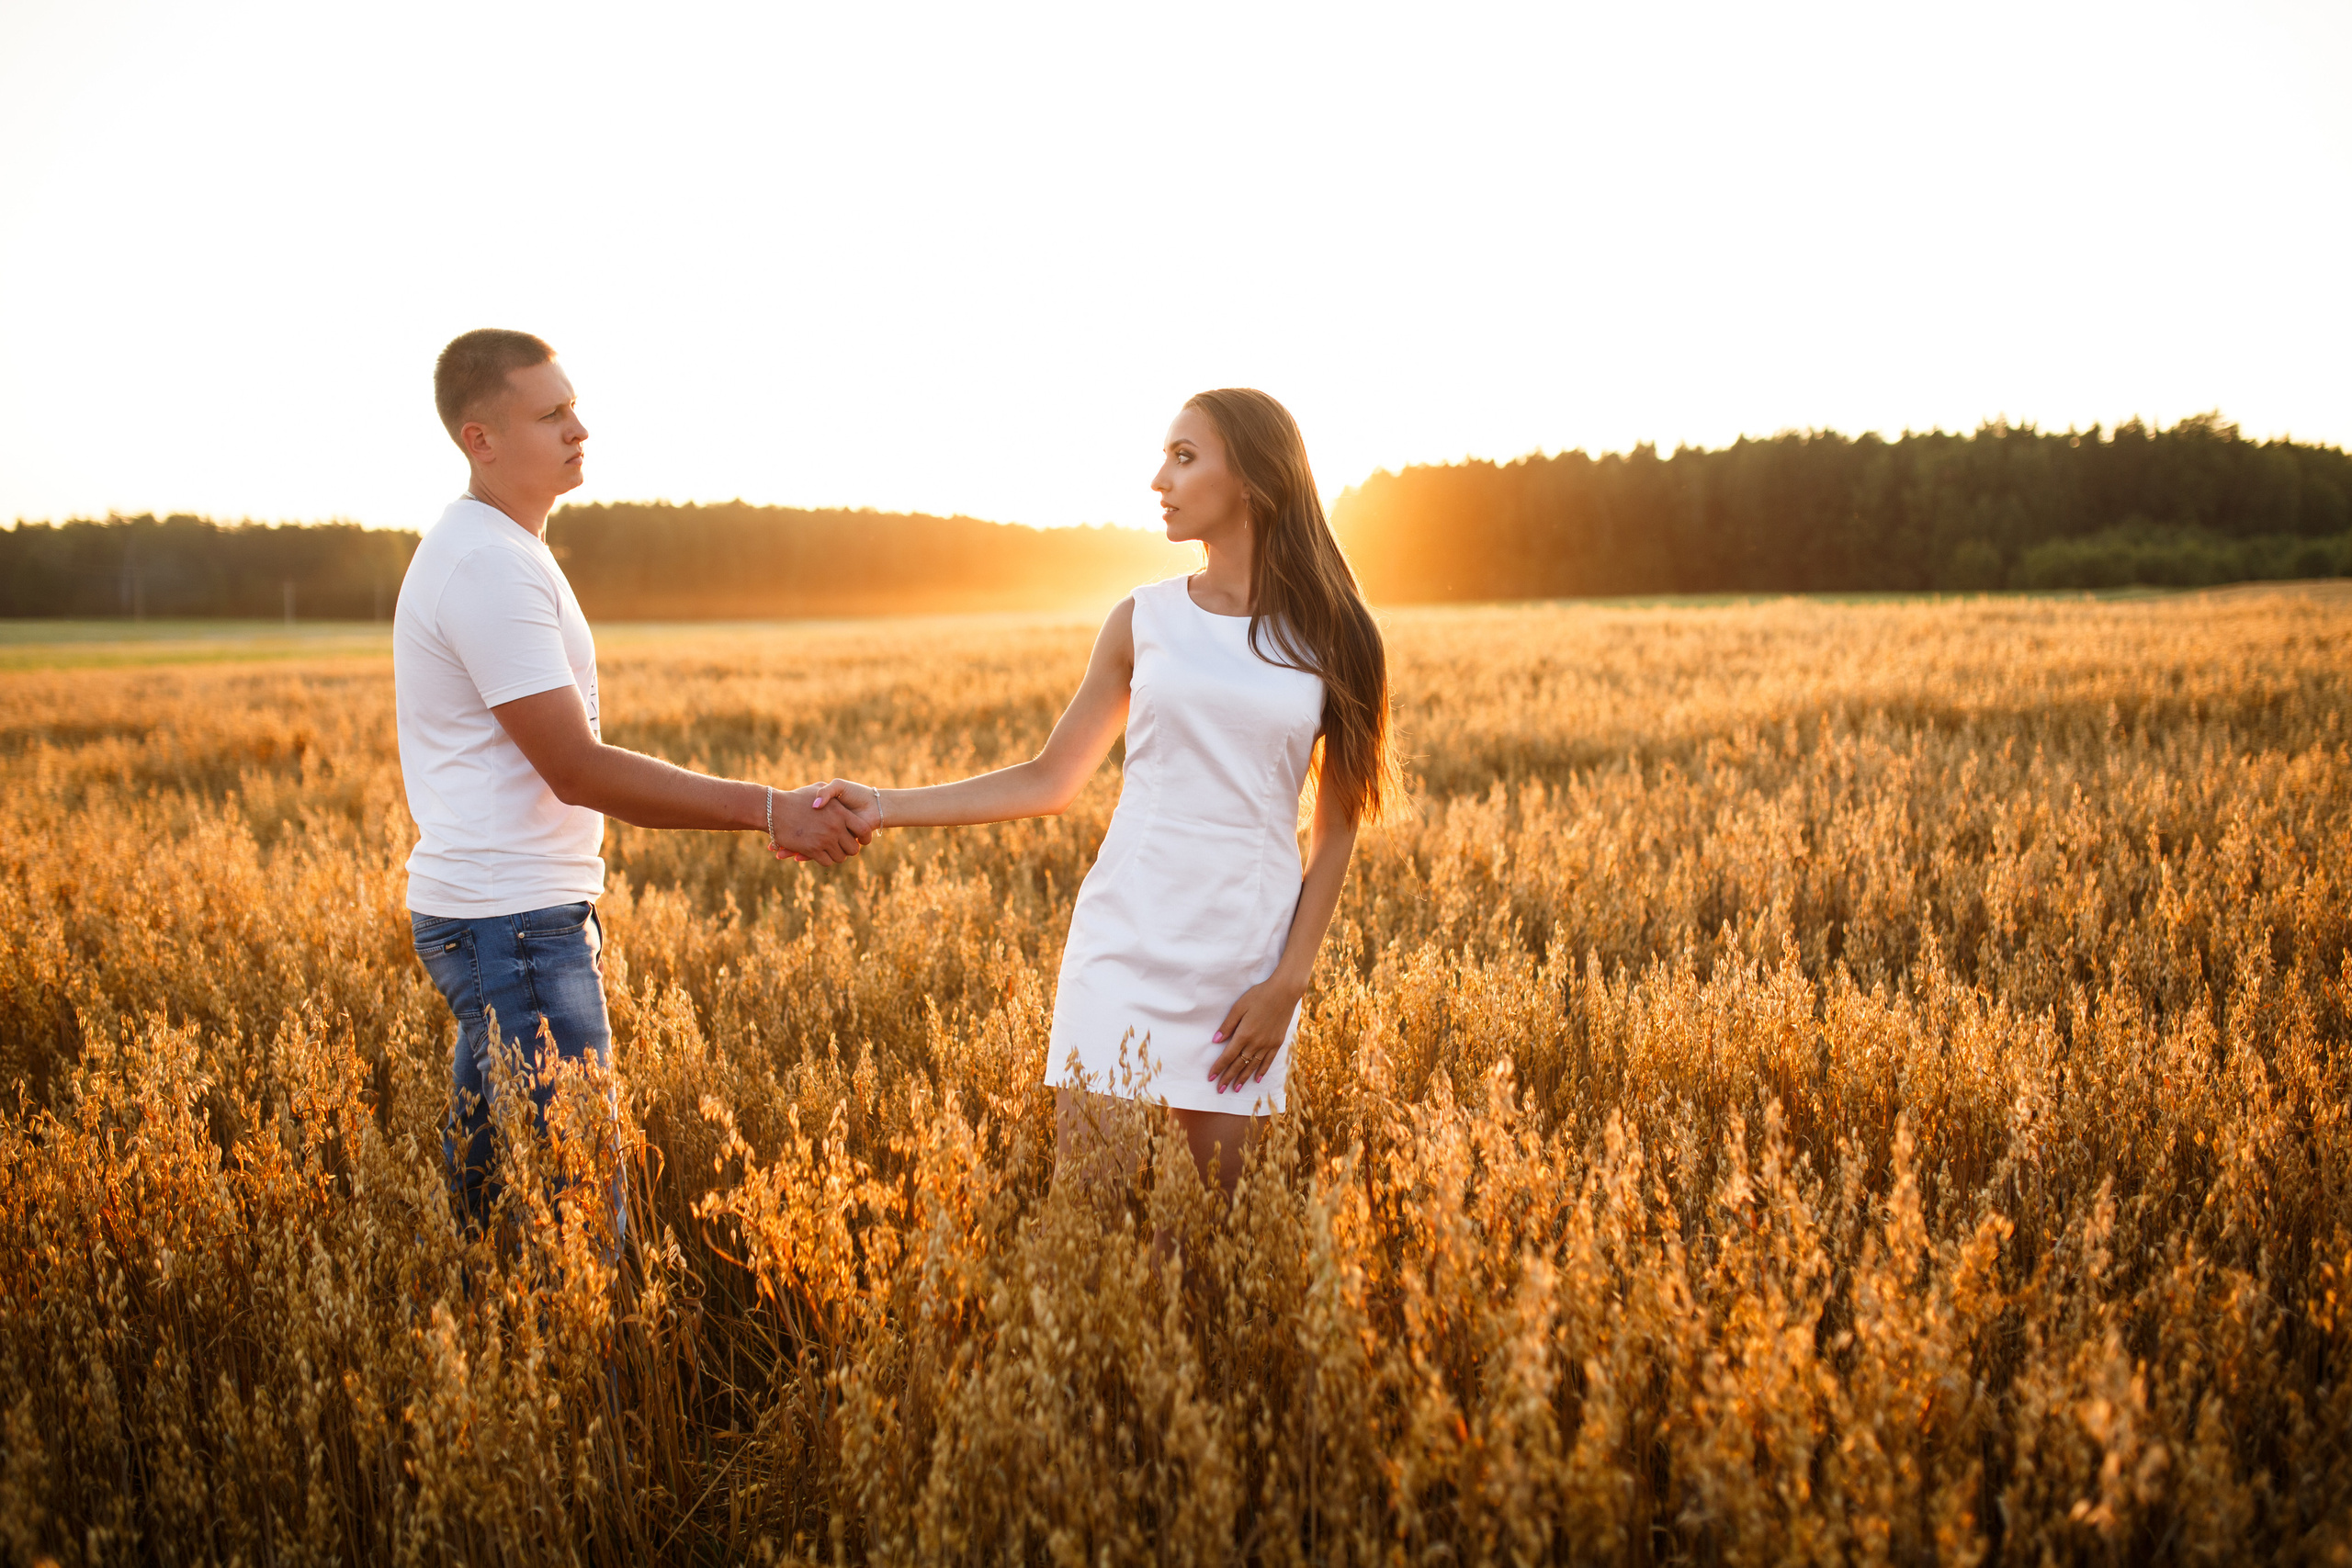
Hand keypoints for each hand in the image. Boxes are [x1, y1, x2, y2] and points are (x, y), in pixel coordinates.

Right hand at [767, 783, 874, 865]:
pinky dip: (825, 860)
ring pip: (840, 857)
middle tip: (842, 847)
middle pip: (853, 849)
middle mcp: (835, 827)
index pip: (863, 830)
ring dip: (835, 856)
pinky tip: (819, 854)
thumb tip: (839, 797)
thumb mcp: (817, 788)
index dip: (864, 837)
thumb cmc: (795, 797)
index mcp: (840, 813)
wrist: (774, 808)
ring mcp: (824, 839)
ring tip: (830, 850)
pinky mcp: (813, 849)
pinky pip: (827, 861)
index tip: (859, 839)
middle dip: (848, 849)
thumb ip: (831, 792)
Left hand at [1206, 976, 1303, 1093]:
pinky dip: (1262, 1071)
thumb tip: (1215, 1040)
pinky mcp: (1277, 1043)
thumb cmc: (1259, 995)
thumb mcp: (1239, 1006)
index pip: (1227, 1056)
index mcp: (1244, 1034)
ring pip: (1252, 1066)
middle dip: (1228, 1078)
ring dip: (1243, 1078)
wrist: (1284, 992)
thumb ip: (1228, 1025)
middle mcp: (1255, 1043)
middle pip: (1238, 1064)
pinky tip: (1257, 1079)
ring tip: (1236, 1089)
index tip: (1210, 1077)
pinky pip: (1268, 1061)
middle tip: (1220, 1090)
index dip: (1218, 1067)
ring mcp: (1268, 1044)